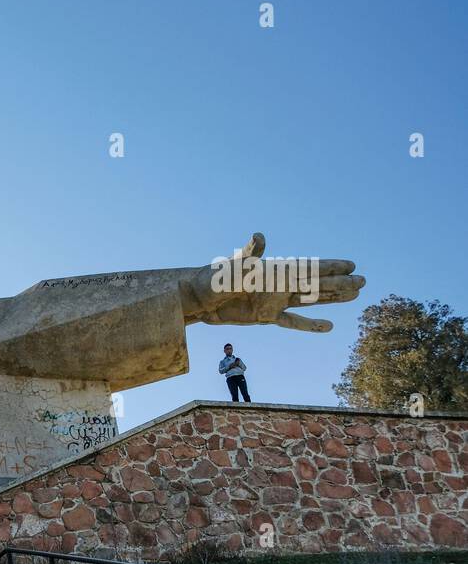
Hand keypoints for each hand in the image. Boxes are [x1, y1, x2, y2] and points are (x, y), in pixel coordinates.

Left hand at [180, 233, 364, 332]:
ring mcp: (274, 301)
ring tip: (355, 295)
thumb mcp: (233, 266)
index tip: (352, 264)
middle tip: (364, 281)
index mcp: (275, 271)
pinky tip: (328, 327)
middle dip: (340, 283)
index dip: (330, 266)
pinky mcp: (266, 316)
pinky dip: (310, 324)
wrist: (199, 299)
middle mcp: (278, 285)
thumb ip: (249, 255)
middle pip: (316, 284)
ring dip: (332, 299)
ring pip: (311, 300)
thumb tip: (258, 236)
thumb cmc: (214, 279)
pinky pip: (293, 321)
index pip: (308, 268)